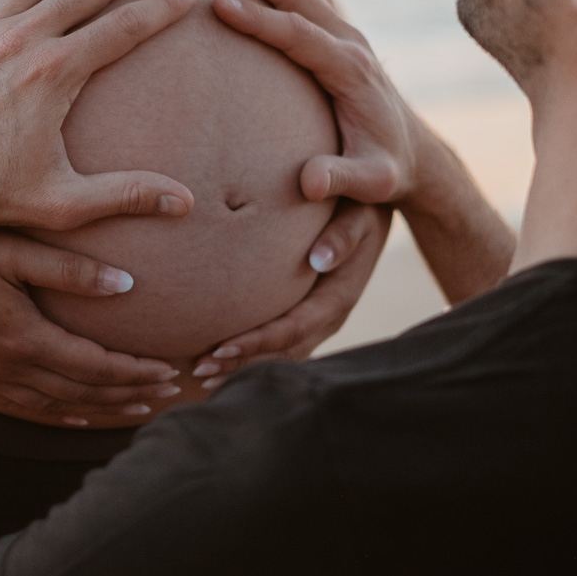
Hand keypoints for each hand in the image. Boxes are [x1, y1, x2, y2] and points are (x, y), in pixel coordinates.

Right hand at [0, 230, 183, 425]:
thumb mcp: (12, 247)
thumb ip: (70, 269)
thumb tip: (126, 285)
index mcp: (25, 338)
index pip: (95, 365)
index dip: (136, 372)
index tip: (170, 371)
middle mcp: (9, 370)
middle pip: (84, 392)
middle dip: (130, 394)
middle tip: (171, 392)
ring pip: (57, 407)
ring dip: (102, 409)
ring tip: (139, 408)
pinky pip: (24, 409)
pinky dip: (60, 415)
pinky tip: (78, 416)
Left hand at [190, 201, 391, 383]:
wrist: (377, 202)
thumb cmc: (361, 203)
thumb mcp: (358, 213)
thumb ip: (342, 233)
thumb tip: (318, 259)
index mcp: (339, 297)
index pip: (293, 329)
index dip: (257, 342)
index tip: (220, 347)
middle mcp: (330, 317)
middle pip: (283, 352)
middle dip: (242, 363)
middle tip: (198, 370)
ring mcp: (319, 320)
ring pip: (279, 354)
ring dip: (241, 365)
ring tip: (199, 373)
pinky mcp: (308, 314)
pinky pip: (279, 342)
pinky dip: (249, 353)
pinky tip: (216, 356)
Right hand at [197, 0, 424, 208]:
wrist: (411, 151)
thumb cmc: (385, 168)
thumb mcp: (371, 181)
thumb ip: (342, 179)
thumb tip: (309, 184)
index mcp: (350, 70)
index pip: (298, 36)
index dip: (259, 20)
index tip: (219, 4)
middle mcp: (348, 38)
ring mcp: (344, 27)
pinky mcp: (338, 24)